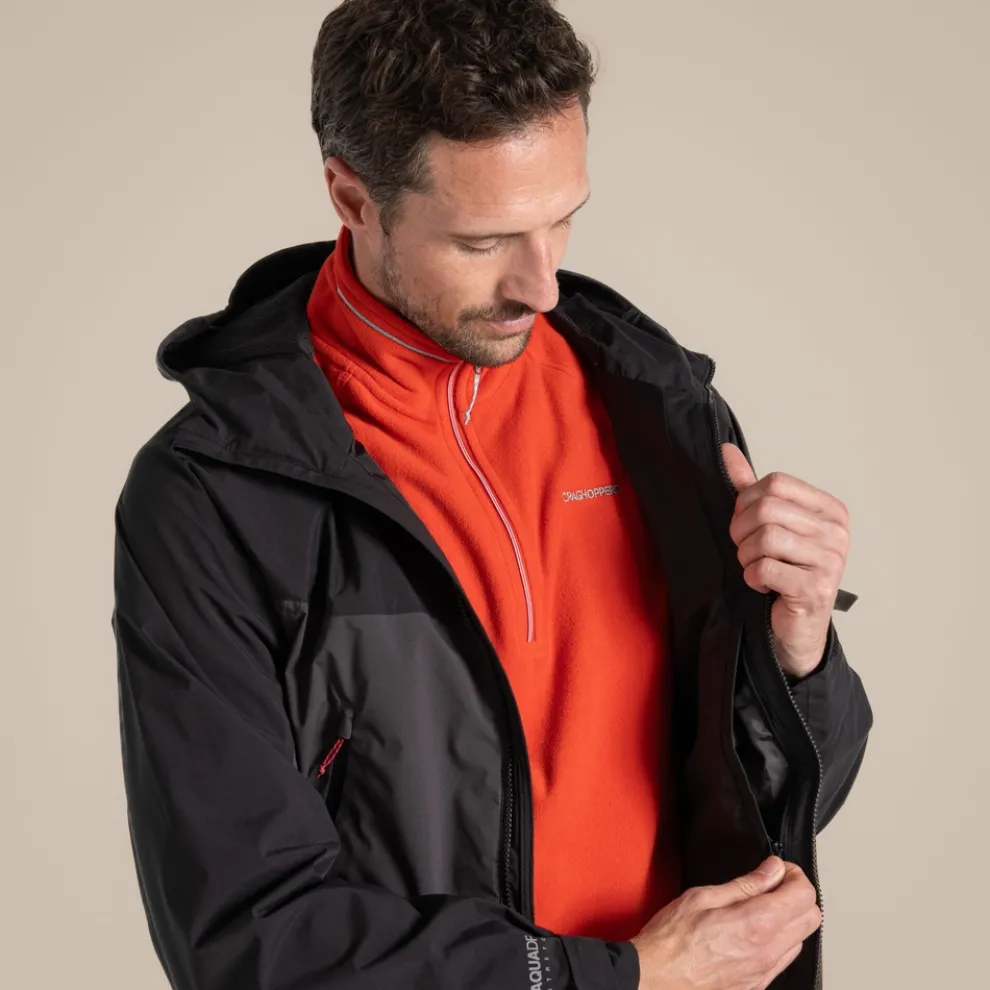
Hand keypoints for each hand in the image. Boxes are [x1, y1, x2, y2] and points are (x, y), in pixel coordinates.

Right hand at [631, 857, 820, 989]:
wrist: (658, 978)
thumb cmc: (672, 938)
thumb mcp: (703, 897)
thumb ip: (745, 884)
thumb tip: (773, 870)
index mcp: (757, 924)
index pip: (804, 895)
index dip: (794, 875)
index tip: (777, 869)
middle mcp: (768, 951)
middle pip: (812, 918)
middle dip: (797, 894)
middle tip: (773, 883)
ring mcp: (765, 972)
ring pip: (801, 939)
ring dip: (790, 918)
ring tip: (762, 906)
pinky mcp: (758, 984)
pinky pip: (784, 959)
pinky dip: (780, 940)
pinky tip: (756, 930)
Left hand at [721, 443, 849, 678]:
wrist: (795, 627)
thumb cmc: (783, 573)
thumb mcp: (767, 524)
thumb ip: (748, 487)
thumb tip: (725, 449)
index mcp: (830, 511)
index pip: (774, 483)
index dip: (746, 502)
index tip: (746, 525)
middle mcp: (837, 532)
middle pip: (766, 509)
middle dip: (741, 532)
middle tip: (746, 551)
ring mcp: (832, 561)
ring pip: (764, 538)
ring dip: (747, 558)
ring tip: (757, 569)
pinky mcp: (818, 589)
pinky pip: (765, 569)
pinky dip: (752, 579)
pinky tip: (763, 587)